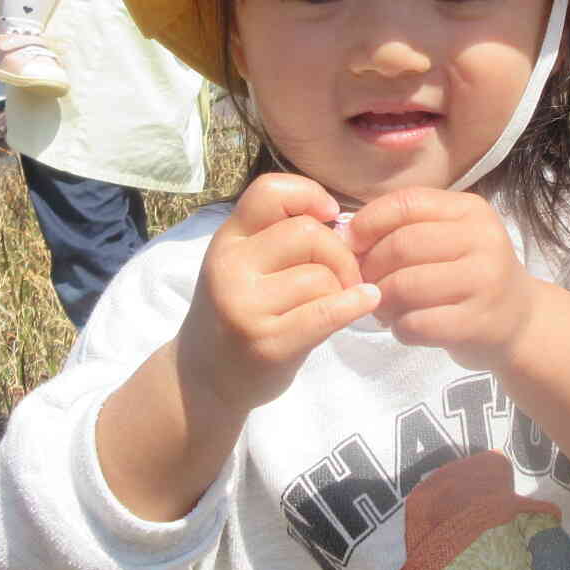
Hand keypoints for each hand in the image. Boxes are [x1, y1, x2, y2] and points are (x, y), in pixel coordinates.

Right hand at [177, 174, 377, 416]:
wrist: (203, 378)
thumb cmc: (239, 314)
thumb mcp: (244, 265)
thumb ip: (280, 239)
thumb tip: (346, 226)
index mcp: (227, 240)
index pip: (269, 191)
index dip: (309, 194)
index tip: (329, 216)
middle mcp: (229, 267)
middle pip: (308, 234)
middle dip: (340, 254)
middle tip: (344, 277)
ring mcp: (244, 306)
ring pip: (321, 276)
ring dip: (340, 291)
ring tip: (329, 306)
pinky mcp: (267, 343)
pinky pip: (327, 311)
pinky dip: (355, 304)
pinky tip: (366, 302)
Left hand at [348, 188, 540, 369]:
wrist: (521, 320)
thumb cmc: (471, 275)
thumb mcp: (450, 238)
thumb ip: (405, 229)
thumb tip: (345, 236)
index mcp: (470, 211)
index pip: (406, 203)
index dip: (368, 222)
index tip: (350, 243)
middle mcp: (483, 240)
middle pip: (402, 245)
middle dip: (370, 267)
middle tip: (364, 283)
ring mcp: (484, 282)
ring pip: (405, 286)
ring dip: (381, 301)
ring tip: (383, 307)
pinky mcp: (478, 323)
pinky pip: (417, 324)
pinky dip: (399, 328)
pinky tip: (405, 327)